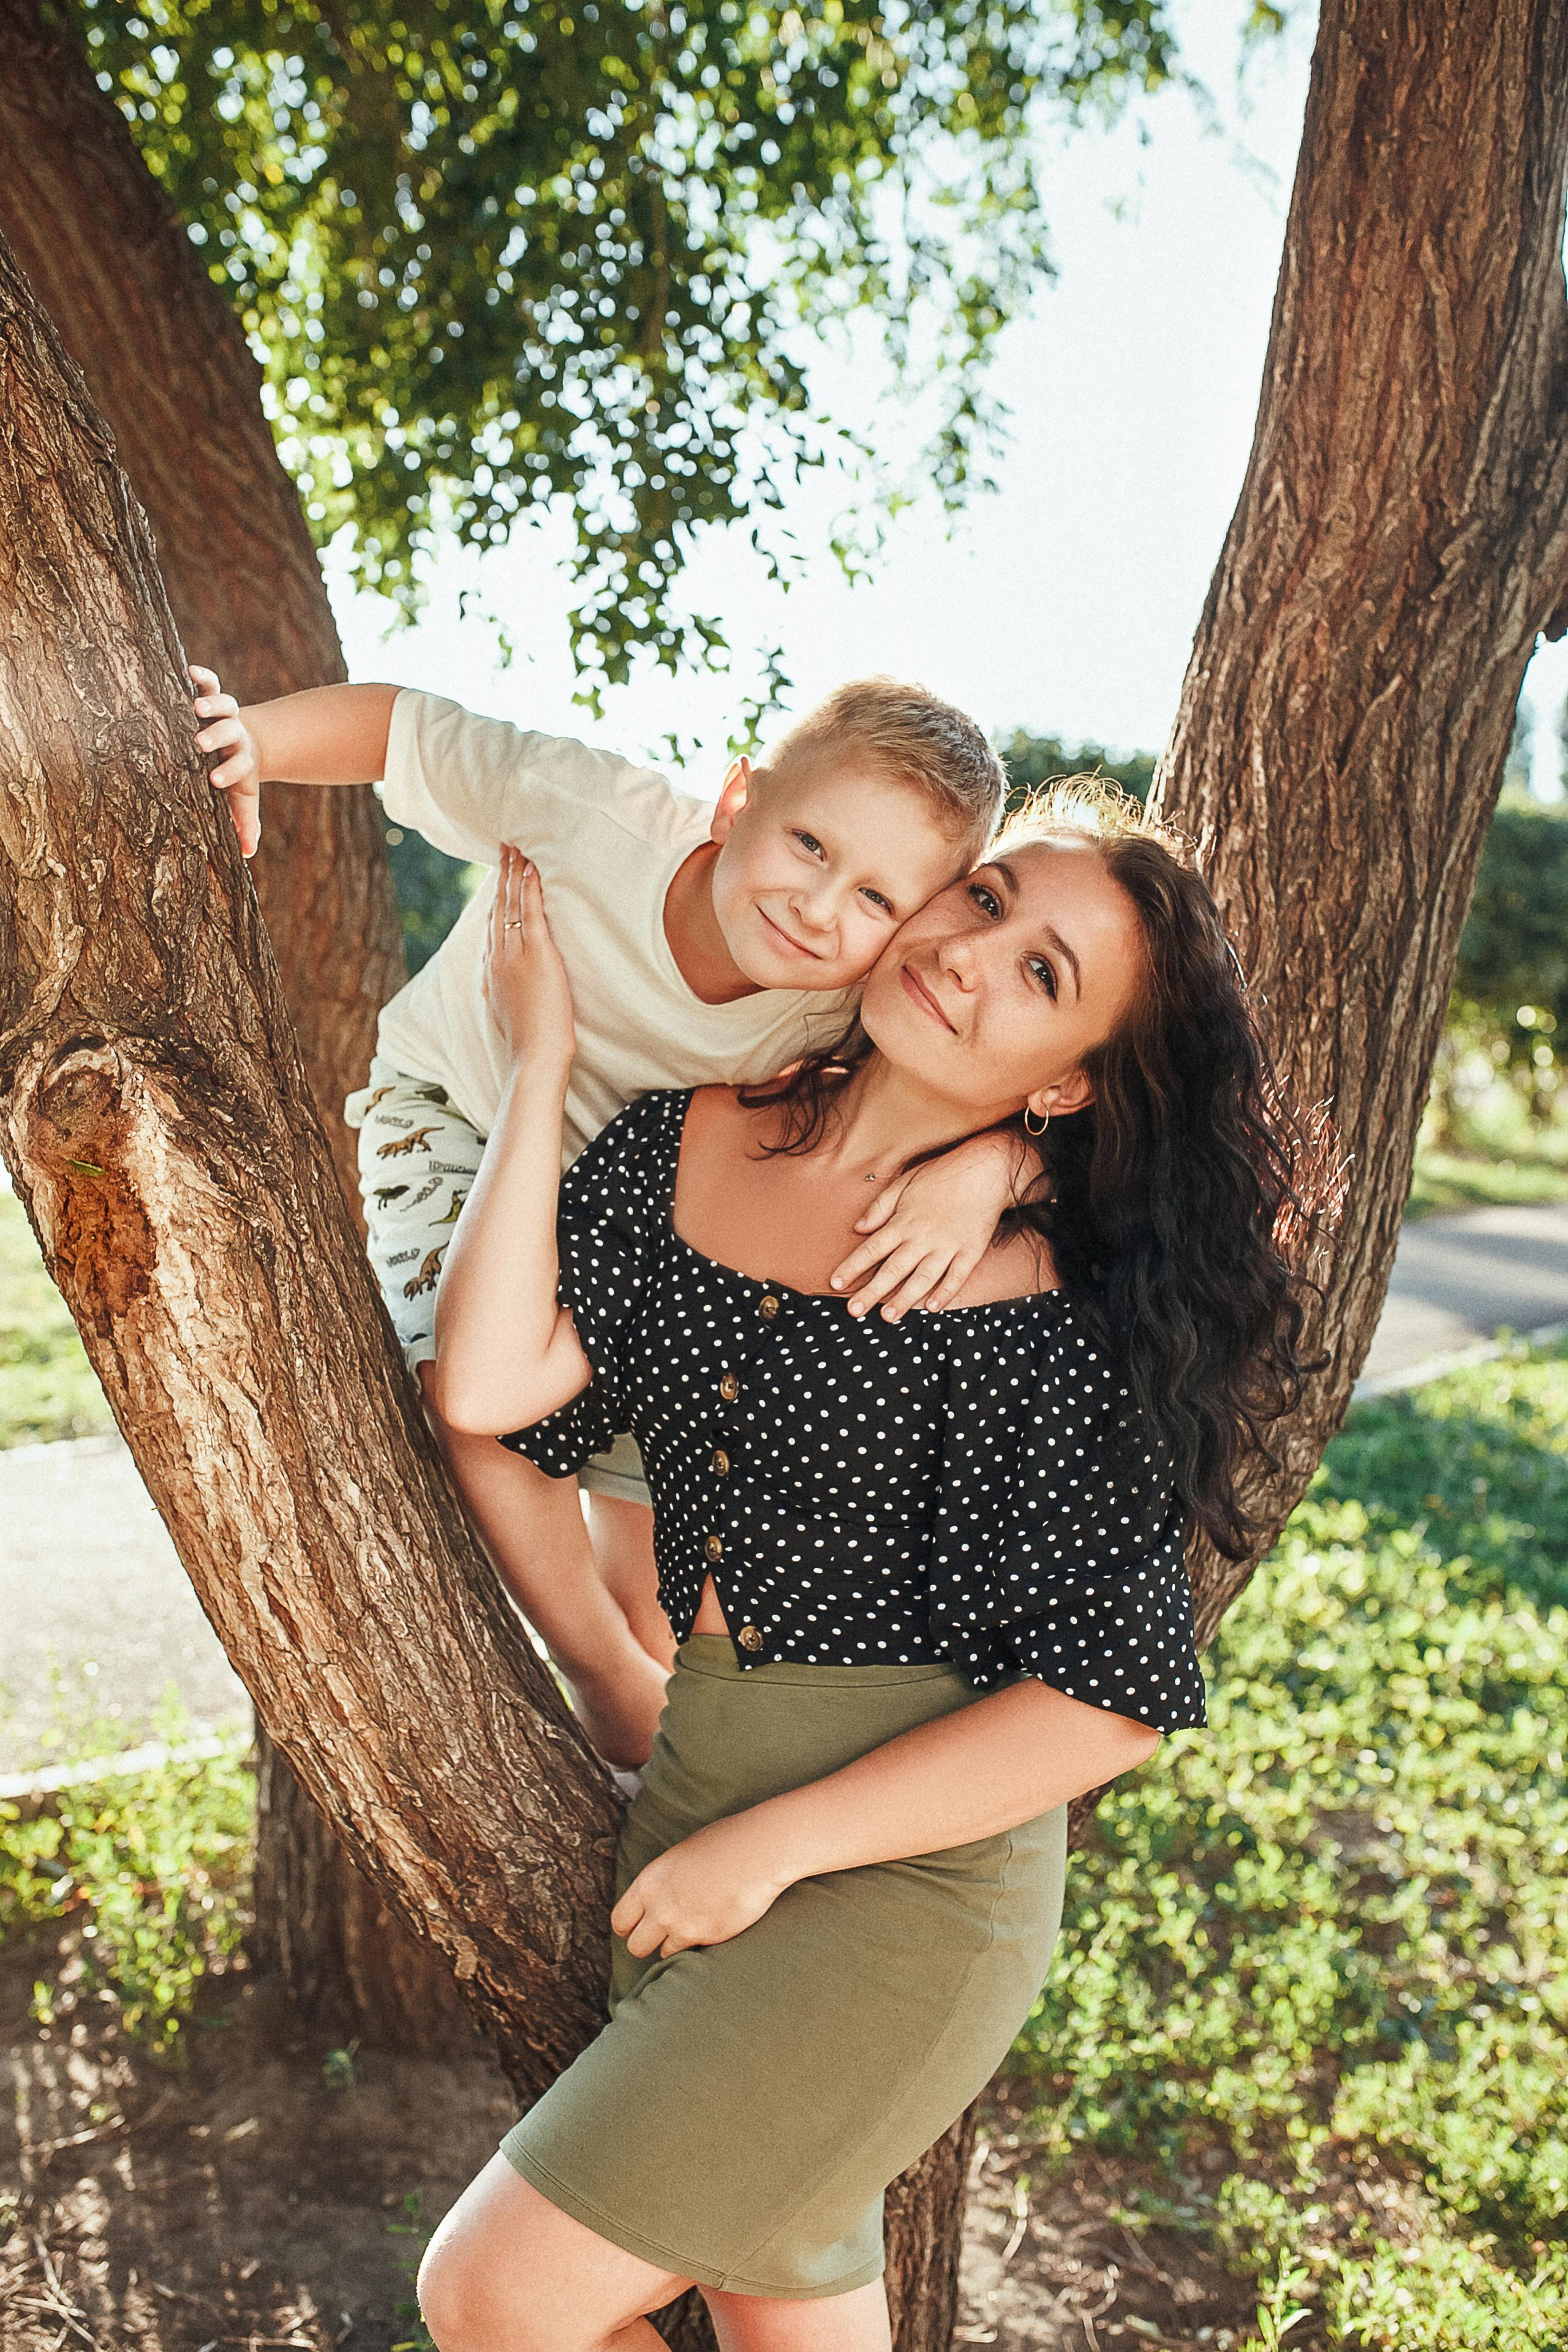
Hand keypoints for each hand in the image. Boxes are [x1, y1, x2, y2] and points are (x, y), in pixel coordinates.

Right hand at [190, 665, 262, 858]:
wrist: (248, 744)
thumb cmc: (236, 777)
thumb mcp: (242, 799)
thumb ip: (245, 823)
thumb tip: (246, 853)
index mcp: (240, 760)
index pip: (237, 766)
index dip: (229, 770)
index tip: (216, 779)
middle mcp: (234, 734)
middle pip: (230, 731)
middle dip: (217, 735)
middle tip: (202, 741)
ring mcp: (225, 713)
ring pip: (223, 704)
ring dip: (211, 702)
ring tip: (196, 704)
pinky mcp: (214, 695)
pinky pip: (210, 682)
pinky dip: (202, 675)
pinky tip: (189, 669)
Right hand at [482, 845, 576, 1071]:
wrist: (534, 1055)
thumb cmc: (529, 1042)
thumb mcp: (509, 1012)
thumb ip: (505, 990)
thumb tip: (504, 984)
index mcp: (492, 971)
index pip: (492, 926)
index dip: (496, 900)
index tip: (499, 880)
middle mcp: (498, 958)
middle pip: (497, 908)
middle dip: (502, 876)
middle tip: (506, 848)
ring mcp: (515, 955)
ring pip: (511, 905)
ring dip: (514, 874)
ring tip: (518, 848)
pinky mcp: (537, 956)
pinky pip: (530, 913)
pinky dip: (530, 888)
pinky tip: (531, 869)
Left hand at [611, 1812, 789, 1959]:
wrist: (758, 1851)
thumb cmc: (724, 1842)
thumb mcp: (681, 1855)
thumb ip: (664, 1881)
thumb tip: (660, 1894)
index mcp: (649, 1882)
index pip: (619, 1921)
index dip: (628, 1926)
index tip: (638, 1926)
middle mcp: (660, 1909)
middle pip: (635, 1947)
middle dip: (647, 1943)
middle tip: (662, 1935)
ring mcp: (685, 1927)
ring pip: (664, 1955)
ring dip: (675, 1946)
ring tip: (692, 1928)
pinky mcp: (709, 1939)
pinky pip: (694, 1953)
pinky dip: (700, 1946)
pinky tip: (713, 1926)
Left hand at [829, 1129, 1031, 1321]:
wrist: (986, 1169)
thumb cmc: (942, 1174)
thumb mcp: (905, 1181)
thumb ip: (880, 1206)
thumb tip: (859, 1228)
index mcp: (904, 1221)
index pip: (872, 1248)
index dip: (852, 1266)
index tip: (836, 1282)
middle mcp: (923, 1237)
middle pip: (893, 1269)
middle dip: (871, 1292)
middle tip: (854, 1310)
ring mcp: (948, 1246)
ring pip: (922, 1278)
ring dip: (904, 1299)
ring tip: (888, 1317)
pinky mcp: (970, 1251)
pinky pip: (956, 1277)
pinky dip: (945, 1293)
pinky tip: (932, 1307)